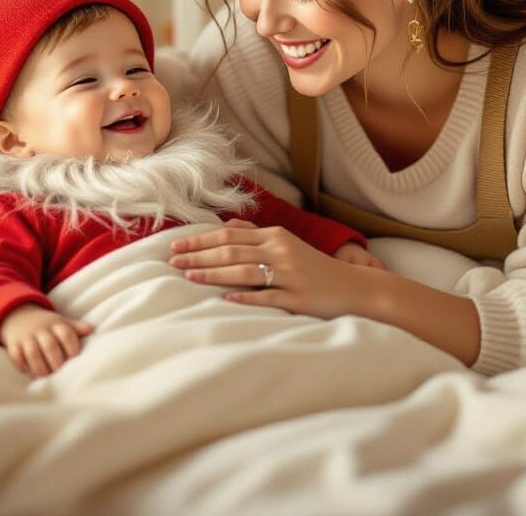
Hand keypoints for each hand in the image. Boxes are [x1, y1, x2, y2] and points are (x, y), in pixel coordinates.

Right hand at [0, 303, 93, 377]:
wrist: (18, 315)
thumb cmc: (45, 324)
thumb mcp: (60, 322)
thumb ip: (75, 327)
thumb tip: (91, 329)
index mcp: (55, 324)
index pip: (66, 333)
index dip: (72, 346)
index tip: (74, 359)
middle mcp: (41, 330)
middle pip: (50, 345)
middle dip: (55, 360)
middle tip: (59, 373)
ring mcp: (26, 337)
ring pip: (32, 352)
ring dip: (39, 366)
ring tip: (45, 376)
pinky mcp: (13, 343)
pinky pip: (16, 355)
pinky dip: (21, 364)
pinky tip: (27, 372)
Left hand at [169, 218, 382, 319]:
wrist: (353, 287)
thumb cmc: (314, 267)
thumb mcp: (286, 243)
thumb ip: (256, 234)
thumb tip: (228, 225)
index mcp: (274, 235)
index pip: (229, 234)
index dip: (200, 240)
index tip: (175, 246)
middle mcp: (280, 250)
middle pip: (231, 249)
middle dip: (198, 255)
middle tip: (172, 261)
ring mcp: (289, 273)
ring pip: (244, 270)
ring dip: (213, 273)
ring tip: (189, 277)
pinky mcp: (298, 297)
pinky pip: (268, 296)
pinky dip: (246, 297)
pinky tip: (227, 299)